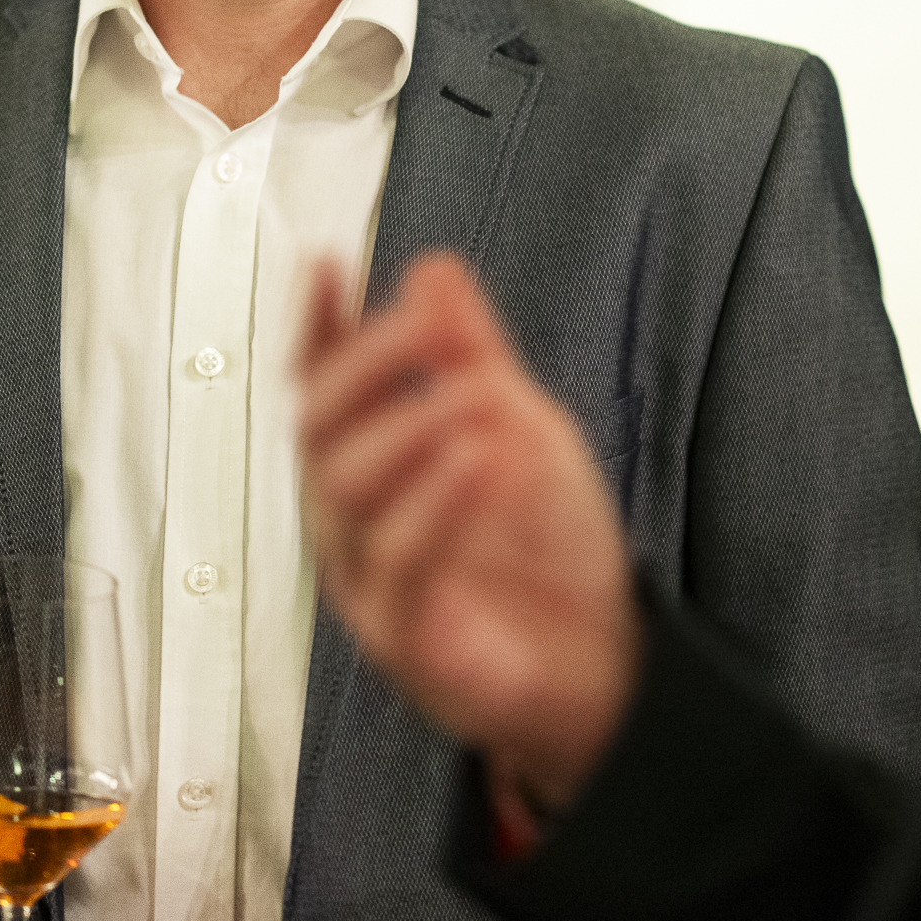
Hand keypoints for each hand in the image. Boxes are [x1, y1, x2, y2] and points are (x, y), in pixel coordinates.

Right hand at [298, 250, 641, 811]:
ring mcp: (365, 576)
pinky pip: (393, 563)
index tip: (326, 263)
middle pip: (317, 426)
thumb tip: (431, 270)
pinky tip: (474, 463)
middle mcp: (350, 516)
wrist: (605, 657)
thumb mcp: (522, 427)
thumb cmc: (548, 546)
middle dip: (368, 365)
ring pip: (342, 491)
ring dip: (406, 430)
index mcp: (371, 459)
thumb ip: (473, 354)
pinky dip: (432, 504)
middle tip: (428, 330)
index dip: (316, 324)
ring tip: (472, 399)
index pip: (322, 381)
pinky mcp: (400, 636)